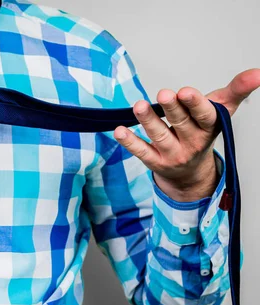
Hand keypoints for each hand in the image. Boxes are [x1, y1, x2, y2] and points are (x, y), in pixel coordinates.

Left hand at [114, 68, 259, 201]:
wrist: (190, 171)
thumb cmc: (202, 131)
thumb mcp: (221, 111)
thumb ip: (236, 90)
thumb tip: (258, 72)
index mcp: (209, 127)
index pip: (204, 115)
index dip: (195, 104)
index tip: (185, 91)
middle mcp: (192, 142)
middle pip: (181, 124)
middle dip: (172, 109)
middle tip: (164, 93)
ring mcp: (172, 154)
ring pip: (159, 137)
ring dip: (148, 121)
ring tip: (139, 106)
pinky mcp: (154, 162)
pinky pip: (141, 152)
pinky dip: (130, 142)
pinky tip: (119, 131)